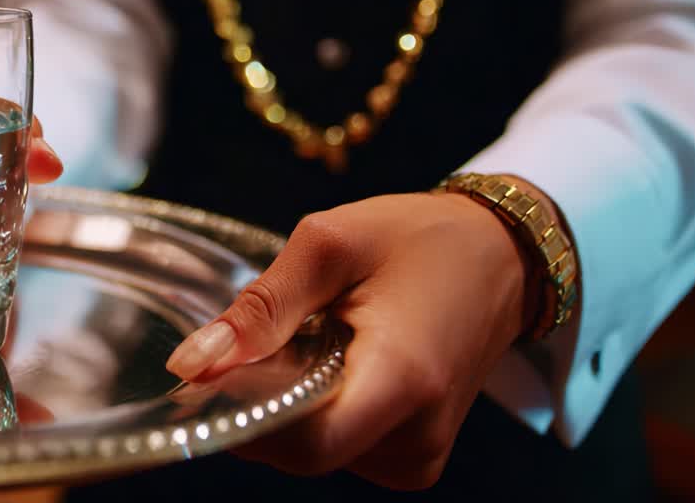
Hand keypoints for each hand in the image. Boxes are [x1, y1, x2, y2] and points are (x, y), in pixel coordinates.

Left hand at [166, 184, 545, 489]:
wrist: (501, 254)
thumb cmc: (418, 238)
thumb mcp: (330, 245)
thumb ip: (261, 308)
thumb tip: (192, 364)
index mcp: (402, 380)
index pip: (304, 445)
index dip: (245, 419)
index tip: (208, 377)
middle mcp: (419, 434)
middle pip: (303, 453)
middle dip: (258, 407)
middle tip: (249, 346)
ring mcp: (421, 454)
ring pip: (315, 454)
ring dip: (287, 407)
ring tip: (305, 342)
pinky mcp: (416, 456)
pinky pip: (342, 450)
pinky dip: (316, 414)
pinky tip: (326, 365)